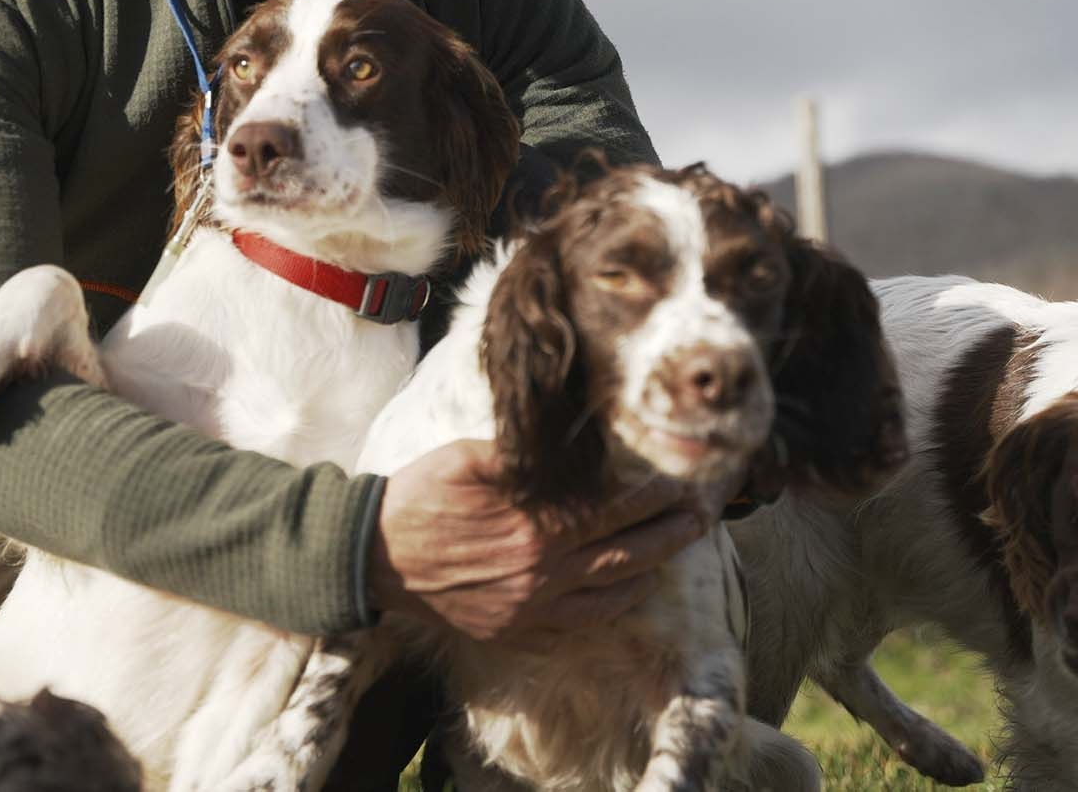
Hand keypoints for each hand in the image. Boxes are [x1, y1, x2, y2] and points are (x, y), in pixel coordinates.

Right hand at [366, 438, 702, 649]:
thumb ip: (524, 456)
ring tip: (676, 552)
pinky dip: (613, 607)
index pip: (614, 508)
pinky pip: (579, 624)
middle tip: (702, 519)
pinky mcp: (515, 630)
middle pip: (626, 552)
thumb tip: (571, 446)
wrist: (374, 558)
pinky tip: (630, 592)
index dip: (653, 496)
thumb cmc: (420, 497)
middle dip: (670, 534)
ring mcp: (531, 606)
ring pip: (611, 592)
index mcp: (536, 523)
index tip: (681, 484)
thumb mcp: (469, 457)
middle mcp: (543, 570)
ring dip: (650, 570)